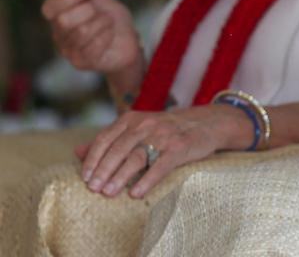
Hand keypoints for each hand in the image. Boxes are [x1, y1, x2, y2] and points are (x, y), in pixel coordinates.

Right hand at [41, 0, 142, 76]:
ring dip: (102, 23)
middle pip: (64, 21)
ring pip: (82, 32)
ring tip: (108, 23)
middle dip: (88, 11)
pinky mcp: (81, 62)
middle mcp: (59, 34)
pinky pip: (94, 46)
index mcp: (60, 15)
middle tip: (100, 12)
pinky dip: (107, 36)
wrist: (128, 40)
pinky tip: (110, 35)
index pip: (49, 8)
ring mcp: (68, 50)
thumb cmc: (111, 18)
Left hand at [77, 105, 248, 197]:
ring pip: (137, 156)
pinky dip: (147, 180)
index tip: (85, 178)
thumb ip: (109, 139)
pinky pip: (160, 165)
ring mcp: (164, 135)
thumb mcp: (137, 128)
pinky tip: (135, 193)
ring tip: (109, 193)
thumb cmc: (166, 130)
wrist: (206, 123)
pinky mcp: (180, 147)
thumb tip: (78, 152)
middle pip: (119, 148)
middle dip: (103, 170)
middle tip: (93, 189)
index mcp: (133, 119)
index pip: (106, 138)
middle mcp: (147, 124)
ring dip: (120, 176)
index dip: (93, 159)